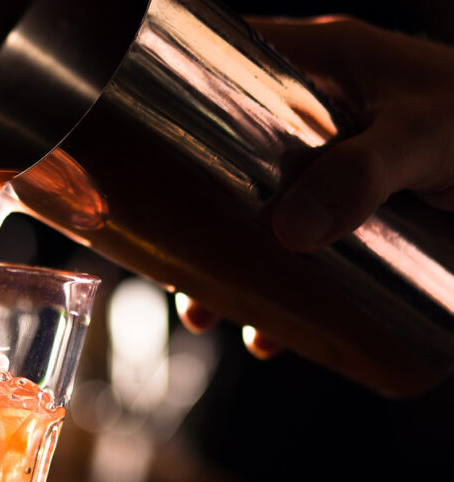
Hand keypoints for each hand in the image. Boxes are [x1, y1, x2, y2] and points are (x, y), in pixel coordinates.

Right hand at [179, 16, 453, 355]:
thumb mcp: (423, 135)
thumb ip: (362, 173)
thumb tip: (290, 233)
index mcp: (315, 69)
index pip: (219, 71)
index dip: (172, 105)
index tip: (136, 151)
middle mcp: (312, 120)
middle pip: (224, 166)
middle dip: (194, 222)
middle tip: (171, 268)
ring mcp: (333, 171)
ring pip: (255, 219)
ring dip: (230, 270)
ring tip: (211, 317)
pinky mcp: (356, 216)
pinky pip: (299, 254)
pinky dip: (282, 295)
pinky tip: (275, 334)